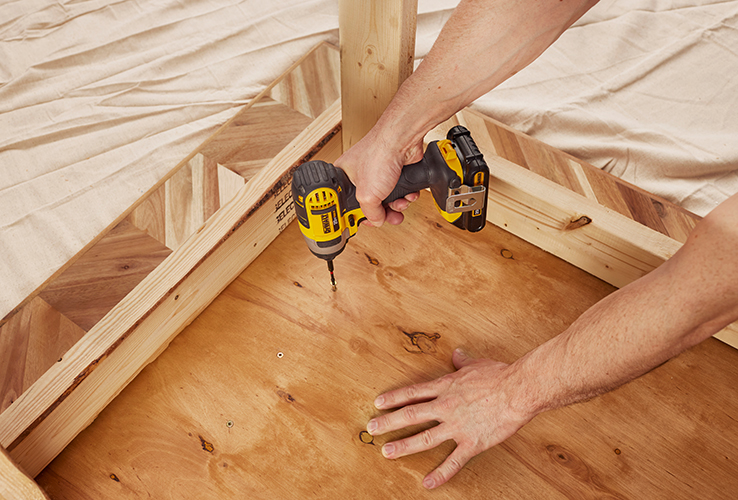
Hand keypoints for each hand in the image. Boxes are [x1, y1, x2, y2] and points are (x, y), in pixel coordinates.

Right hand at [334, 127, 423, 226]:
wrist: (401, 141)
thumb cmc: (378, 156)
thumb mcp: (367, 196)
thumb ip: (371, 214)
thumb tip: (376, 221)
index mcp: (345, 177)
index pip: (347, 203)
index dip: (356, 215)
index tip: (361, 223)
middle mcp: (361, 174)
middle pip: (370, 204)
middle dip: (383, 213)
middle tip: (388, 218)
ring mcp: (379, 172)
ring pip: (388, 199)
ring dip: (397, 205)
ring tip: (400, 205)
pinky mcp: (396, 172)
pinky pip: (400, 191)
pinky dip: (406, 195)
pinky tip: (408, 195)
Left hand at [366, 349, 534, 488]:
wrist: (518, 390)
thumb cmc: (499, 376)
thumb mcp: (476, 364)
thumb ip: (462, 361)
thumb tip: (457, 354)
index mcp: (445, 387)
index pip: (413, 393)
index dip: (394, 398)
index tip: (378, 403)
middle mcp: (446, 407)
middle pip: (410, 414)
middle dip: (389, 422)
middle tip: (371, 428)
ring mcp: (457, 426)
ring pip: (424, 438)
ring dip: (403, 446)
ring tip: (386, 452)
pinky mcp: (472, 443)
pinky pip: (453, 462)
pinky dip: (440, 474)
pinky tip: (428, 483)